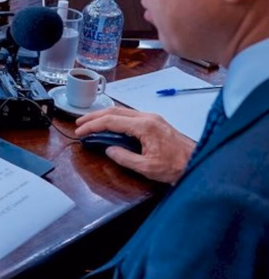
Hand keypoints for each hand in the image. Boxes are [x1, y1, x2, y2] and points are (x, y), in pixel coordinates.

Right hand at [76, 107, 195, 183]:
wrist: (199, 164)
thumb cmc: (176, 167)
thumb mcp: (147, 168)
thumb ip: (124, 158)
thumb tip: (109, 150)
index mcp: (144, 126)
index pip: (111, 121)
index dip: (92, 125)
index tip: (80, 132)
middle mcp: (148, 117)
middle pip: (114, 111)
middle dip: (94, 117)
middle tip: (79, 124)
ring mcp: (152, 118)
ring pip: (122, 111)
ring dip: (104, 116)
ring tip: (91, 124)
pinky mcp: (156, 122)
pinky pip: (130, 116)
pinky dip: (115, 119)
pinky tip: (110, 125)